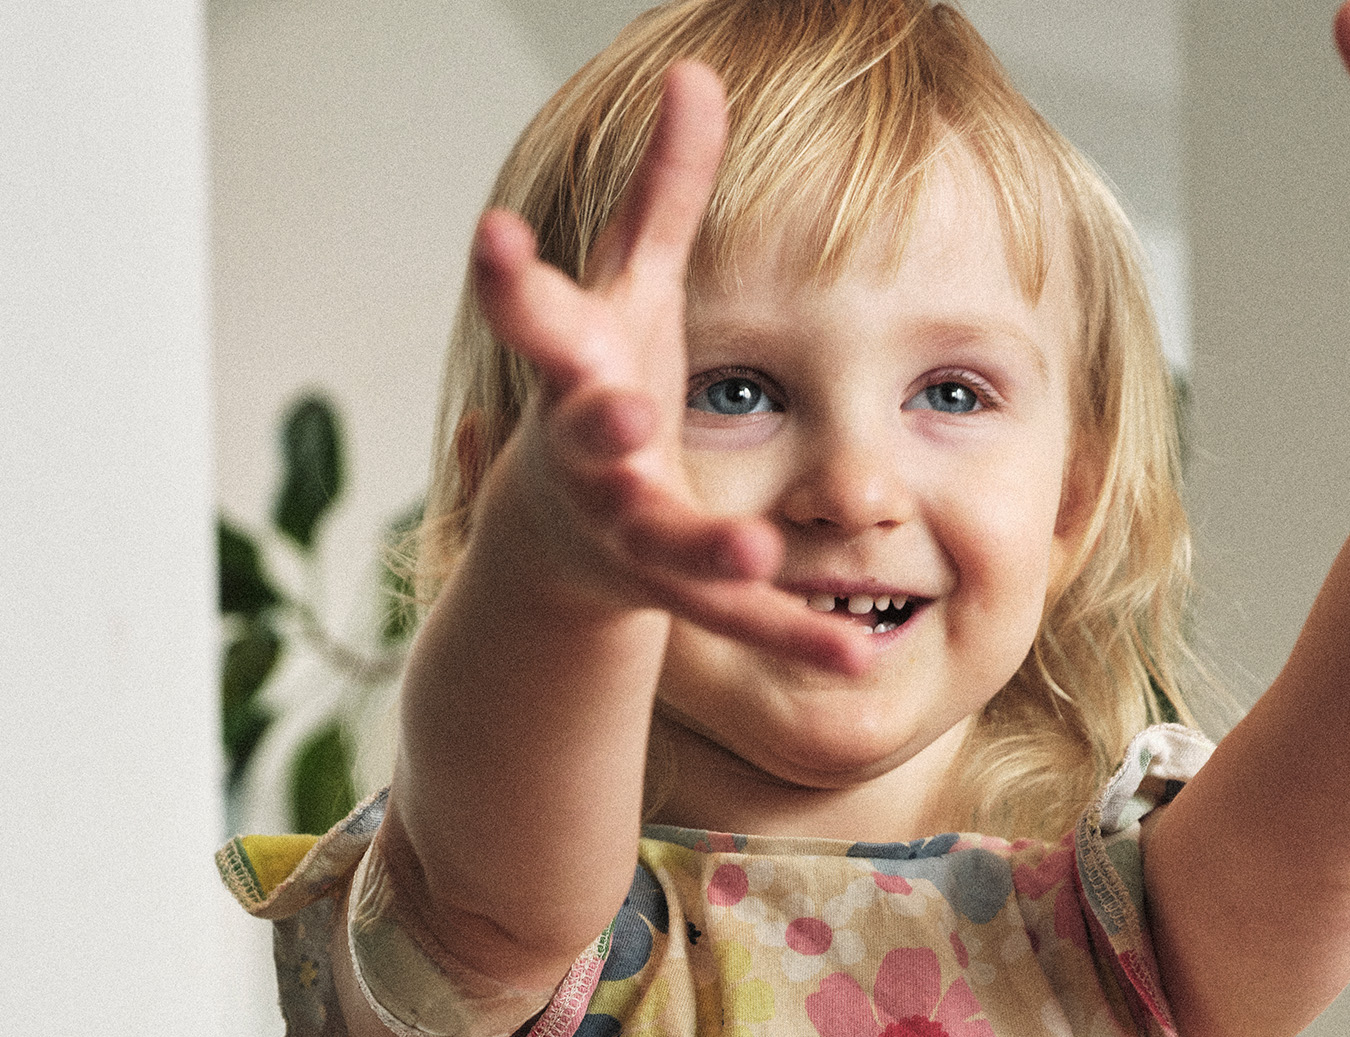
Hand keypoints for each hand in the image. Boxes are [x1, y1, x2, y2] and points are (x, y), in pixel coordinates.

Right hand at [469, 62, 870, 673]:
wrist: (560, 539)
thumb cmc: (602, 388)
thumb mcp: (628, 292)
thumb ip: (664, 192)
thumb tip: (696, 71)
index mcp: (576, 372)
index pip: (535, 318)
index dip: (512, 279)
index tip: (495, 235)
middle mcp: (592, 456)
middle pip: (587, 442)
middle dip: (598, 430)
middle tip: (619, 415)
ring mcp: (630, 530)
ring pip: (662, 547)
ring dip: (705, 552)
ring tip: (756, 558)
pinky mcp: (677, 593)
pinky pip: (738, 621)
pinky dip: (793, 636)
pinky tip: (855, 653)